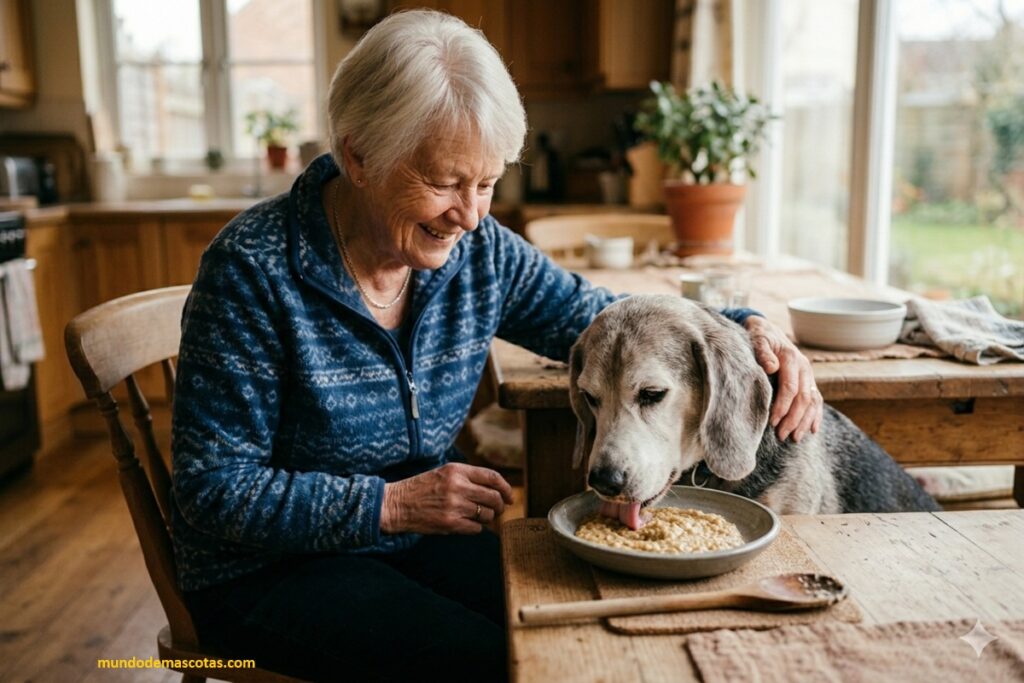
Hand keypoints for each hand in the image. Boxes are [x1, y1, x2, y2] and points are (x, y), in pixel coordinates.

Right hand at [380, 463, 514, 534]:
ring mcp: (454, 505)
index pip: (492, 477)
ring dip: (487, 518)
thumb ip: (468, 477)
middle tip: (497, 510)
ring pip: (487, 514)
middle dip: (500, 506)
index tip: (510, 496)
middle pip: (494, 497)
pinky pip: (476, 528)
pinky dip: (475, 528)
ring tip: (477, 517)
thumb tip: (495, 489)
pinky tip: (466, 524)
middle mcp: (458, 486)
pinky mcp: (450, 523)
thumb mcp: (444, 473)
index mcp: (457, 470)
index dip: (505, 488)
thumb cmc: (422, 488)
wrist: (397, 504)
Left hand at [743, 315, 822, 441]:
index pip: (790, 388)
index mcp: (792, 358)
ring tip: (795, 438)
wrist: (767, 329)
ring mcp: (808, 374)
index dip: (783, 406)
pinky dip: (815, 415)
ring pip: (813, 401)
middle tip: (782, 435)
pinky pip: (816, 399)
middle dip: (794, 419)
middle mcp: (804, 367)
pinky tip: (812, 429)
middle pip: (804, 398)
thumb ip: (762, 351)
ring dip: (804, 421)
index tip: (773, 422)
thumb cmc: (758, 336)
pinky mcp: (808, 380)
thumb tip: (771, 367)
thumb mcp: (757, 339)